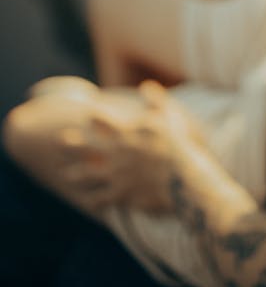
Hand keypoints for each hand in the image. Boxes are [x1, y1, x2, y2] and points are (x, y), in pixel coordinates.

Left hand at [2, 81, 204, 214]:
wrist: (183, 179)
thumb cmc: (178, 146)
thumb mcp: (169, 117)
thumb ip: (156, 100)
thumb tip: (146, 85)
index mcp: (126, 133)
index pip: (102, 121)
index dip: (93, 117)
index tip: (86, 115)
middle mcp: (116, 153)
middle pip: (88, 147)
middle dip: (72, 144)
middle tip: (60, 141)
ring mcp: (116, 175)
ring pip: (88, 175)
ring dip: (75, 174)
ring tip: (65, 174)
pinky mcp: (121, 195)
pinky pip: (100, 198)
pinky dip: (92, 199)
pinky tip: (86, 201)